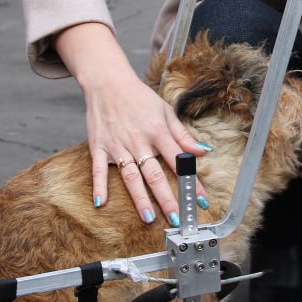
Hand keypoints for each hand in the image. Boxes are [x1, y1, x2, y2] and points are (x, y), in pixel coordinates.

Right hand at [55, 23, 210, 224]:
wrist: (107, 82)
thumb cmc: (139, 97)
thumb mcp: (165, 111)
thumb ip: (183, 135)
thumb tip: (202, 152)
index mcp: (157, 131)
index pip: (179, 161)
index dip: (191, 182)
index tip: (199, 201)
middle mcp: (138, 140)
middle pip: (155, 174)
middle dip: (166, 198)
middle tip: (175, 218)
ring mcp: (118, 145)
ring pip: (130, 175)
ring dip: (139, 198)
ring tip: (147, 217)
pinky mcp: (99, 146)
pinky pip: (98, 169)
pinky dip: (98, 186)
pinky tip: (101, 202)